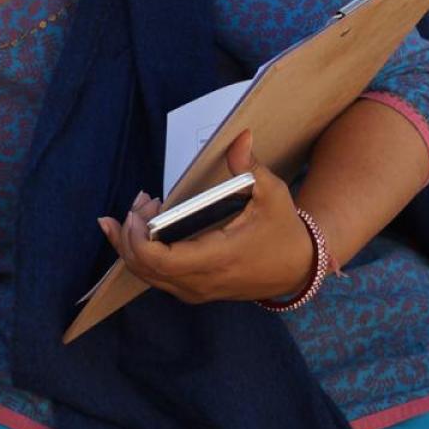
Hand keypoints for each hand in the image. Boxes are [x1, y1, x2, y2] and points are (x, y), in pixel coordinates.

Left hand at [97, 131, 314, 303]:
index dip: (138, 238)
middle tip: (138, 203)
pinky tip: (140, 231)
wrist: (299, 268)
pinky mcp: (195, 291)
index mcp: (217, 259)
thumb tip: (240, 137)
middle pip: (144, 268)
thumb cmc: (284, 230)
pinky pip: (157, 278)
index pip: (160, 260)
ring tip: (138, 210)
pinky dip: (142, 256)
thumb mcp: (272, 195)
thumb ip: (250, 167)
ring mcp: (197, 291)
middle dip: (129, 235)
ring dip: (132, 244)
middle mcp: (202, 281)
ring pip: (146, 276)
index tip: (138, 210)